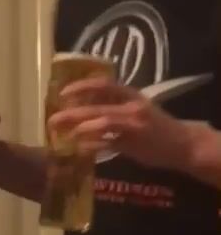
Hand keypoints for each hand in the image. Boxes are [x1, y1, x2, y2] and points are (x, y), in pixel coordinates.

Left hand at [47, 76, 192, 171]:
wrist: (182, 144)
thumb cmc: (156, 126)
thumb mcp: (136, 108)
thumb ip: (113, 106)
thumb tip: (84, 106)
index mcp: (131, 95)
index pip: (103, 85)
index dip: (81, 87)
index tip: (63, 92)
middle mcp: (132, 107)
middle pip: (97, 106)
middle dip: (72, 113)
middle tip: (52, 119)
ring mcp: (134, 125)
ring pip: (103, 122)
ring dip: (81, 128)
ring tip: (64, 134)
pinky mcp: (134, 144)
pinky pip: (108, 143)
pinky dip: (93, 146)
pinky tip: (80, 148)